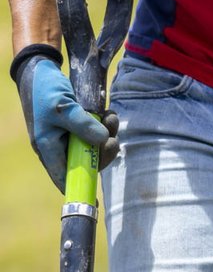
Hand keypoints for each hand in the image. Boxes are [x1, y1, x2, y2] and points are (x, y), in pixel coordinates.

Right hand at [12, 47, 118, 192]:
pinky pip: (99, 132)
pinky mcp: (81, 124)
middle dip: (104, 152)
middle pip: (88, 163)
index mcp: (48, 148)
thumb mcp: (62, 108)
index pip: (63, 177)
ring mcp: (71, 136)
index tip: (95, 202)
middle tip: (112, 137)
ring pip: (97, 147)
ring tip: (110, 118)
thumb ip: (82, 125)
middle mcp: (60, 146)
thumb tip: (102, 141)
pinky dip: (107, 126)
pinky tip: (108, 114)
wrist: (42, 69)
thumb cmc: (45, 90)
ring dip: (108, 135)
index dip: (79, 189)